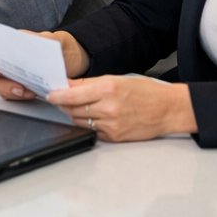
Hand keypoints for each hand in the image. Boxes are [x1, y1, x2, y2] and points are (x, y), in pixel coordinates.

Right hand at [0, 31, 89, 99]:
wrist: (71, 57)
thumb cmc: (57, 45)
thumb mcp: (50, 39)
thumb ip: (39, 39)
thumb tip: (30, 42)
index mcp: (3, 44)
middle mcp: (2, 60)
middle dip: (1, 84)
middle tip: (17, 88)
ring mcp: (8, 74)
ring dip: (10, 92)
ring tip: (27, 92)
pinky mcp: (18, 86)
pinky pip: (10, 94)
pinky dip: (18, 97)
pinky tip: (31, 94)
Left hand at [47, 76, 197, 141]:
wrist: (168, 110)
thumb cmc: (144, 92)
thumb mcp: (116, 79)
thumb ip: (89, 83)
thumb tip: (66, 85)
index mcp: (108, 89)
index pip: (72, 96)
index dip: (56, 96)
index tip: (49, 95)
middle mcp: (108, 108)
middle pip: (72, 109)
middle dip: (64, 105)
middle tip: (60, 99)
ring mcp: (111, 125)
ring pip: (80, 121)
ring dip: (74, 114)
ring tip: (78, 107)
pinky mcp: (114, 137)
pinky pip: (92, 131)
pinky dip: (88, 124)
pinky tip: (93, 117)